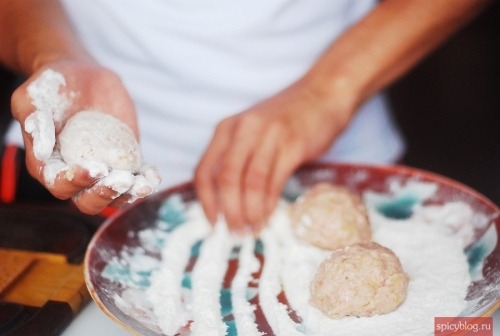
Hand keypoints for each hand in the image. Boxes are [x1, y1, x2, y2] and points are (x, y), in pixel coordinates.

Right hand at [11, 59, 158, 213]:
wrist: (83, 74)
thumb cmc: (52, 85)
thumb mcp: (33, 97)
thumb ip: (35, 121)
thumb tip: (43, 151)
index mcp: (49, 165)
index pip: (60, 185)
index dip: (77, 182)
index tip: (96, 168)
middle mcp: (75, 174)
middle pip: (89, 201)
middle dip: (106, 195)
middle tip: (122, 180)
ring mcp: (102, 170)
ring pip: (115, 196)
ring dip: (130, 194)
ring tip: (143, 184)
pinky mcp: (124, 161)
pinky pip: (136, 179)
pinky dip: (146, 181)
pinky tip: (153, 175)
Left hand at [195, 77, 354, 232]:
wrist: (323, 94)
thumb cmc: (286, 118)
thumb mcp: (252, 131)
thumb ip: (237, 158)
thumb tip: (228, 201)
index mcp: (227, 129)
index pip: (204, 170)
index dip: (206, 201)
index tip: (212, 222)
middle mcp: (243, 130)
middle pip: (226, 179)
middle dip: (229, 212)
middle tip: (235, 233)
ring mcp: (268, 135)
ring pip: (250, 183)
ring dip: (249, 213)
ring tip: (251, 230)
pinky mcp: (292, 144)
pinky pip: (274, 182)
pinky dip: (268, 204)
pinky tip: (267, 216)